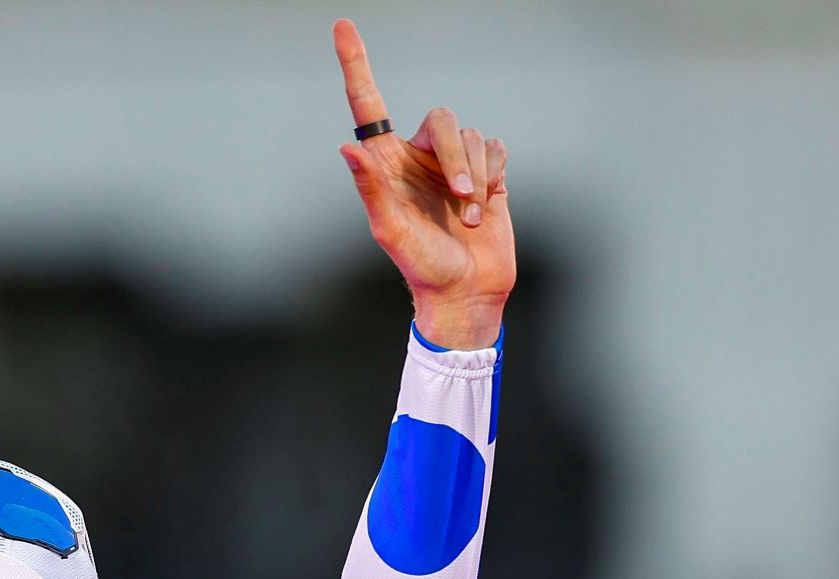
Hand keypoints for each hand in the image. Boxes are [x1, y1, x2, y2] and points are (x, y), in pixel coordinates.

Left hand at [331, 20, 512, 348]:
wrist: (467, 291)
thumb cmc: (422, 268)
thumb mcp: (390, 232)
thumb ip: (371, 189)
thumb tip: (348, 145)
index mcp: (386, 165)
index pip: (368, 105)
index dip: (356, 65)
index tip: (342, 26)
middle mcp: (417, 156)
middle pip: (441, 119)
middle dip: (455, 155)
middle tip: (459, 197)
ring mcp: (453, 163)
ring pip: (473, 136)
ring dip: (476, 177)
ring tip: (469, 217)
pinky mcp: (488, 171)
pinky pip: (496, 148)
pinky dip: (494, 177)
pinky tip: (485, 207)